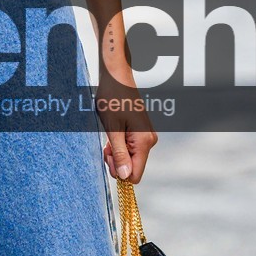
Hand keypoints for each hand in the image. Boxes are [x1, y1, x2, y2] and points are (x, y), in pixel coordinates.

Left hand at [96, 43, 156, 181]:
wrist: (116, 78)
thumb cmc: (112, 100)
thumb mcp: (112, 129)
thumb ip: (119, 154)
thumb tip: (125, 177)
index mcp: (144, 142)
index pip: (135, 175)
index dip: (120, 172)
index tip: (109, 156)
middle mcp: (149, 141)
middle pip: (133, 167)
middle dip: (116, 161)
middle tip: (106, 146)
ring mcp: (146, 137)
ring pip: (131, 158)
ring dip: (117, 153)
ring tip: (108, 137)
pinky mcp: (141, 133)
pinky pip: (131, 149)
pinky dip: (119, 146)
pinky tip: (113, 134)